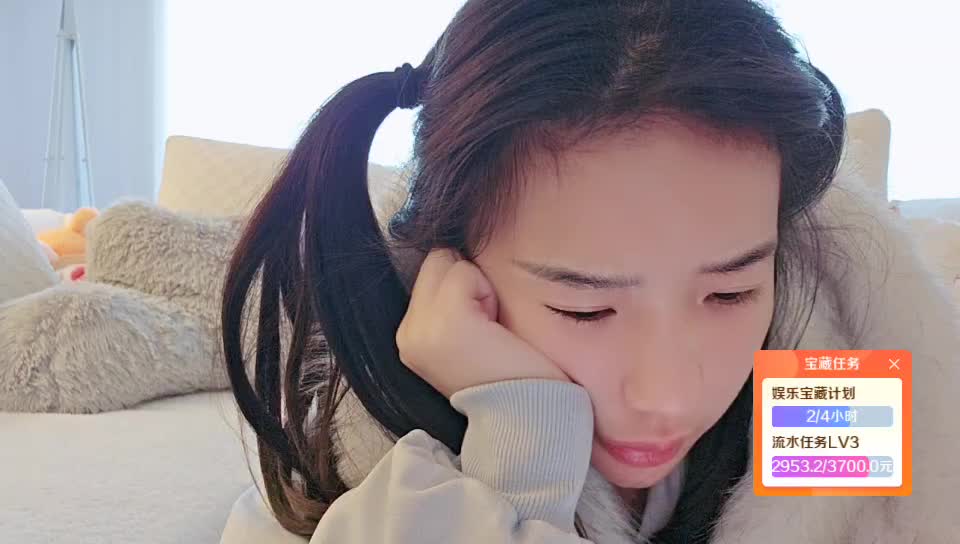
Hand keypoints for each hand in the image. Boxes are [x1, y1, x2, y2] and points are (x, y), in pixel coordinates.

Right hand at [396, 248, 569, 396]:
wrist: (529, 419)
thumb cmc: (511, 376)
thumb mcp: (464, 339)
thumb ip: (447, 304)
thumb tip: (454, 254)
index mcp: (408, 338)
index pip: (429, 272)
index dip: (461, 288)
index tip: (480, 329)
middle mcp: (407, 333)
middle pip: (437, 260)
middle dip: (467, 281)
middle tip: (487, 328)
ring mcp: (422, 327)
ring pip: (450, 261)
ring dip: (479, 287)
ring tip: (490, 329)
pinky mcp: (447, 321)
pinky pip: (466, 272)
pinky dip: (487, 292)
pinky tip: (494, 328)